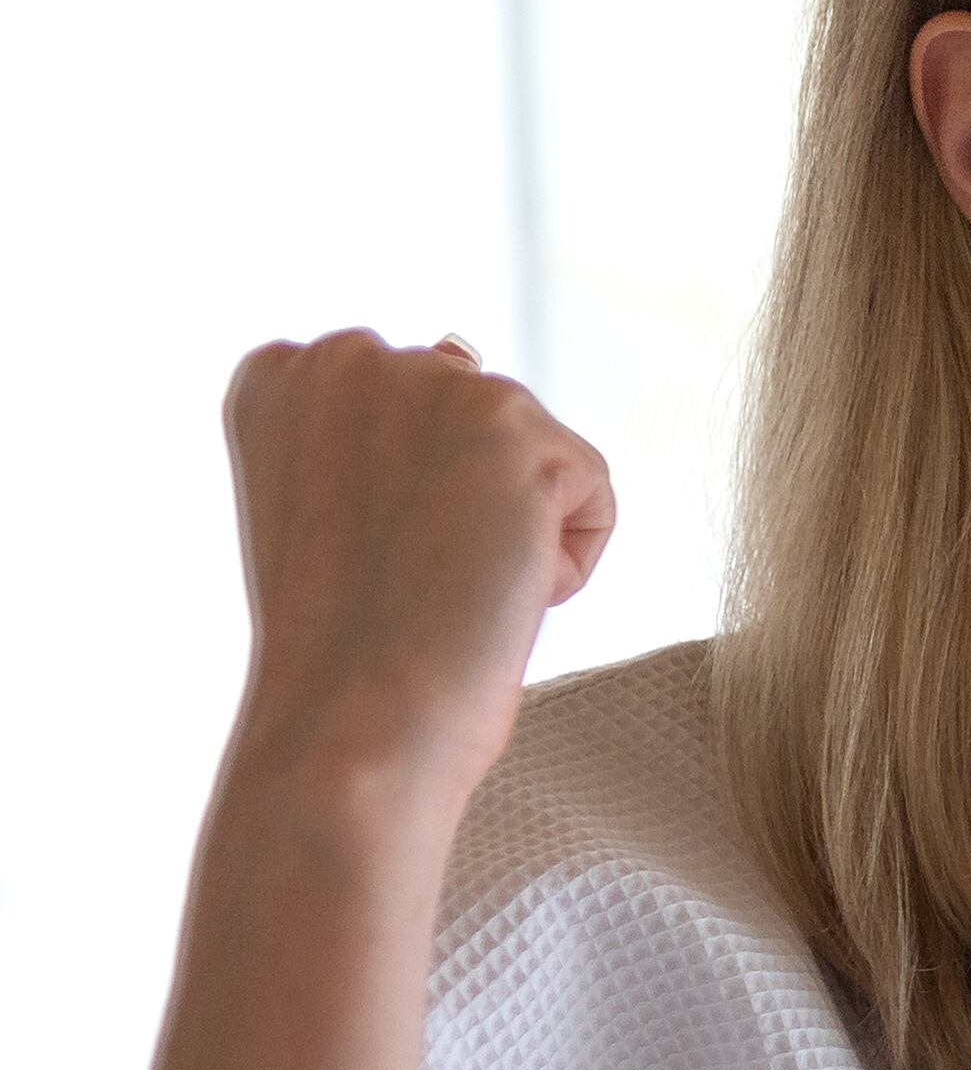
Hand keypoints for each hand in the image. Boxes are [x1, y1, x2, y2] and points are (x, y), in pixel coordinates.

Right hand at [219, 334, 615, 821]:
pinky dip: (567, 562)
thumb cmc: (341, 644)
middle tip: (403, 577)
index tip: (359, 554)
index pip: (405, 402)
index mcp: (281, 373)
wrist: (352, 725)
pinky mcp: (516, 431)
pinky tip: (495, 594)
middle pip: (480, 421)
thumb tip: (457, 344)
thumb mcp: (333, 504)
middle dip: (465, 506)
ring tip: (441, 587)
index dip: (405, 499)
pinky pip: (592, 495)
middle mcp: (347, 356)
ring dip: (515, 534)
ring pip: (539, 457)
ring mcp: (431, 383)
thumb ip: (382, 420)